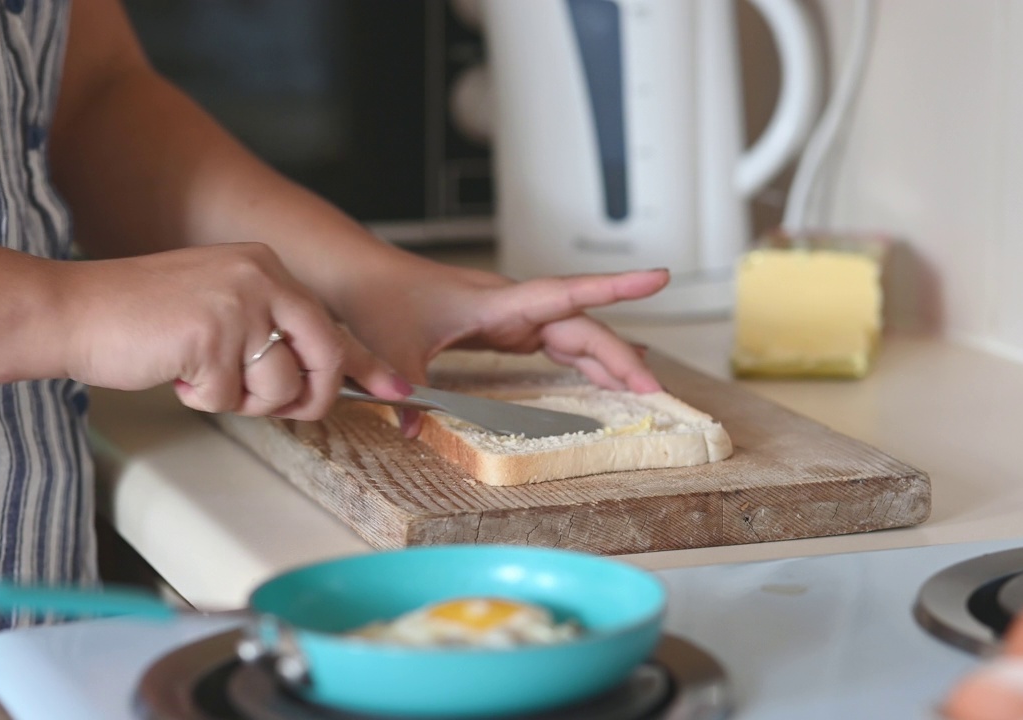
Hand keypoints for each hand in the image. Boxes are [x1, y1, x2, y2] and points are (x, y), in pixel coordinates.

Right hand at [58, 243, 407, 419]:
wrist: (75, 310)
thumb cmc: (141, 317)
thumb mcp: (221, 306)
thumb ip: (268, 331)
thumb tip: (311, 378)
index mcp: (266, 267)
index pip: (331, 323)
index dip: (368, 364)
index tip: (399, 389)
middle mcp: (261, 278)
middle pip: (323, 359)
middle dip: (307, 398)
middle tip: (277, 407)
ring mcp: (240, 305)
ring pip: (278, 388)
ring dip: (240, 399)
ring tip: (202, 373)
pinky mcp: (213, 336)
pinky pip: (231, 398)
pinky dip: (204, 399)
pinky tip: (178, 371)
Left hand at [339, 262, 668, 393]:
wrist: (363, 275)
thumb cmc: (380, 298)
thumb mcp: (391, 348)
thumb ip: (407, 387)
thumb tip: (414, 428)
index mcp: (496, 303)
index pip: (566, 293)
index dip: (615, 287)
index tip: (659, 278)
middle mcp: (513, 306)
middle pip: (581, 326)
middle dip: (620, 356)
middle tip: (653, 391)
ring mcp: (512, 316)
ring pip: (574, 335)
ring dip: (608, 360)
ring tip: (643, 389)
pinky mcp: (505, 328)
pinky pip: (556, 344)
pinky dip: (584, 360)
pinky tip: (605, 375)